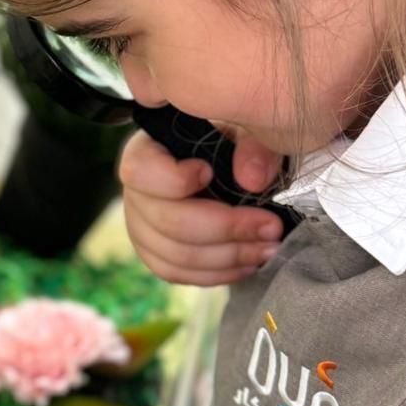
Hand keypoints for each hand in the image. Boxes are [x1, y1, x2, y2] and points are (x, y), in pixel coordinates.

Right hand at [118, 128, 283, 285]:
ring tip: (266, 249)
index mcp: (145, 152)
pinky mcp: (152, 252)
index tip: (210, 173)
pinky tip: (245, 264)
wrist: (219, 167)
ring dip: (227, 256)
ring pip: (175, 254)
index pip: (141, 172)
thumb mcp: (240, 132)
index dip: (176, 180)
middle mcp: (134, 192)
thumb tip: (253, 180)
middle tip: (270, 227)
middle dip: (226, 228)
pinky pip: (174, 273)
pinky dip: (213, 274)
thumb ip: (253, 147)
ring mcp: (139, 225)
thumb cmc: (225, 146)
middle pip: (168, 221)